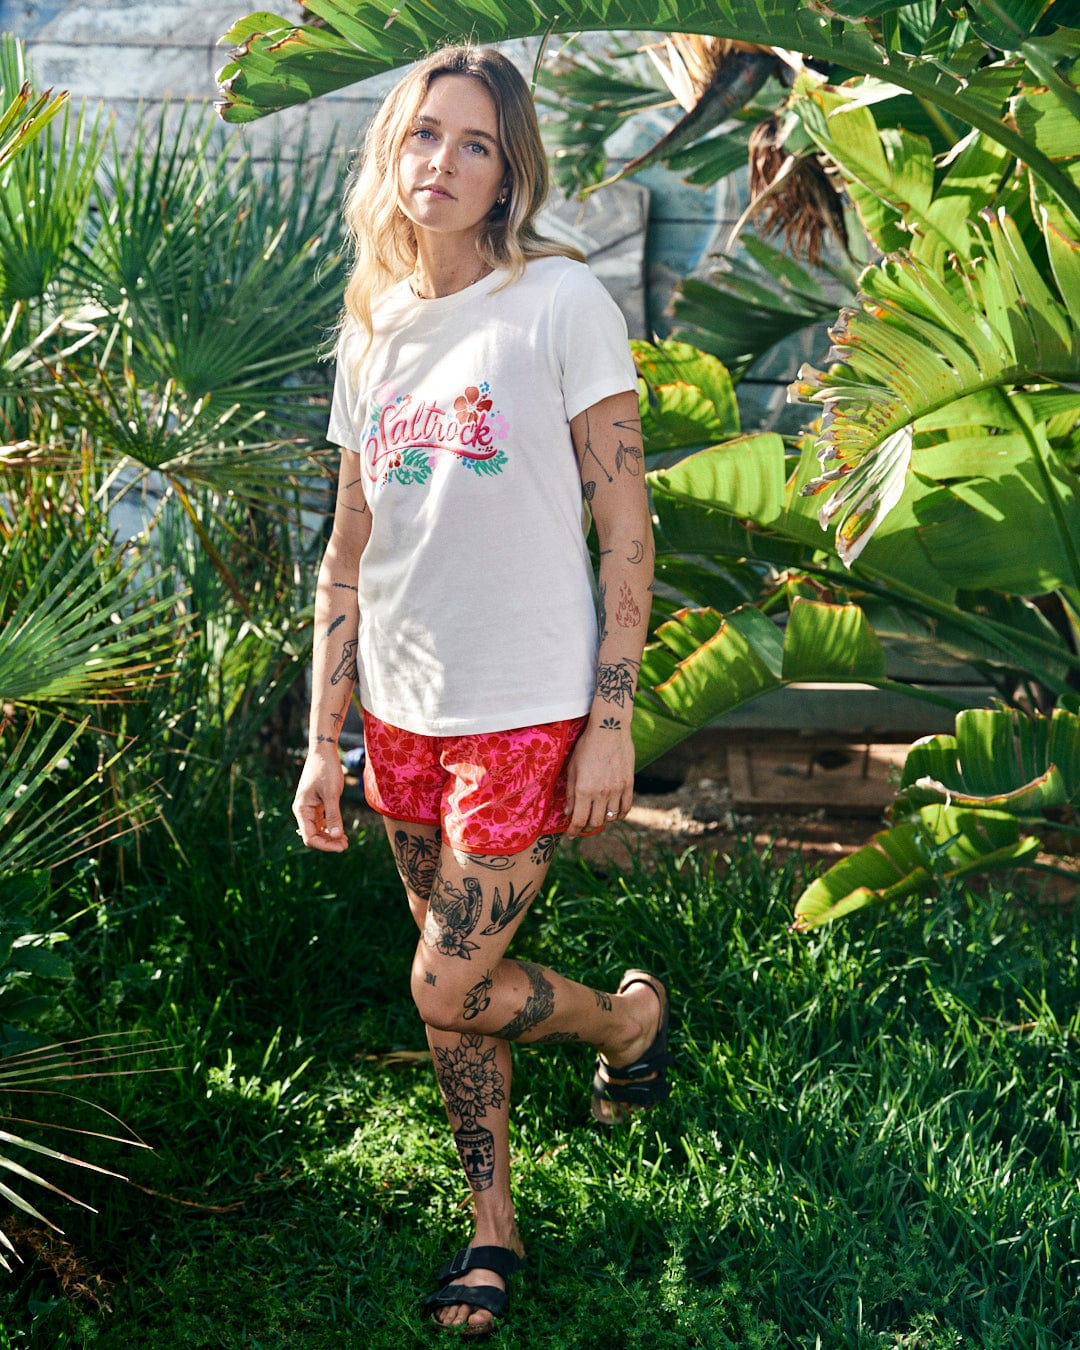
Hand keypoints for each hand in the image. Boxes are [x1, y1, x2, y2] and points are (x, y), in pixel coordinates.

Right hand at [292, 747, 348, 851]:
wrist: (324, 751)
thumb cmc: (326, 770)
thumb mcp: (331, 794)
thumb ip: (333, 816)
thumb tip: (337, 837)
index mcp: (301, 809)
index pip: (310, 837)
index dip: (325, 845)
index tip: (342, 847)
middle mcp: (302, 811)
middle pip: (313, 836)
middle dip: (329, 843)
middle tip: (346, 845)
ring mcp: (309, 808)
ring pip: (317, 830)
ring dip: (330, 837)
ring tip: (346, 841)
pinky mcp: (316, 805)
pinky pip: (321, 822)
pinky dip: (330, 829)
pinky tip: (342, 833)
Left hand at [564, 722, 635, 836]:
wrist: (609, 730)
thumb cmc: (586, 747)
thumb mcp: (572, 768)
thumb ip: (570, 792)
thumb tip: (568, 813)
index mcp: (584, 789)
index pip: (579, 820)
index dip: (574, 831)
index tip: (570, 834)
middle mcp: (601, 793)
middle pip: (595, 823)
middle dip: (586, 828)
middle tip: (581, 827)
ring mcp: (617, 790)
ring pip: (611, 818)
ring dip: (602, 822)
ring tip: (596, 819)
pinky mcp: (629, 784)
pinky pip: (626, 808)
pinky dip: (619, 816)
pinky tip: (613, 814)